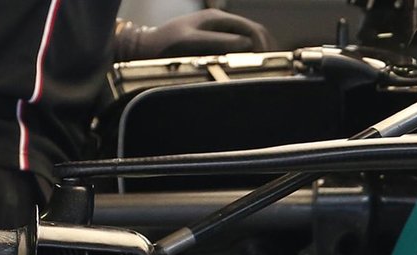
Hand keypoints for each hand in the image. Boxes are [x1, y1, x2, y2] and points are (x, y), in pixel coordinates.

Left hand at [115, 10, 275, 60]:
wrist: (145, 48)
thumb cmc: (165, 46)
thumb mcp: (191, 43)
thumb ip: (219, 42)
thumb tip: (248, 45)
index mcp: (216, 19)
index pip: (251, 29)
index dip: (263, 46)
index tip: (268, 65)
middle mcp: (219, 23)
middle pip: (254, 33)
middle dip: (265, 50)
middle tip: (272, 71)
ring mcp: (216, 32)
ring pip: (248, 41)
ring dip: (258, 54)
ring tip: (264, 73)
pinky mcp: (213, 43)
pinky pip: (237, 48)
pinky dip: (247, 58)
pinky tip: (249, 71)